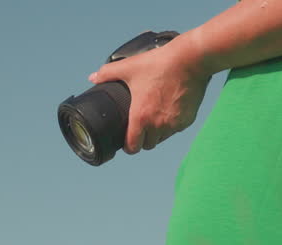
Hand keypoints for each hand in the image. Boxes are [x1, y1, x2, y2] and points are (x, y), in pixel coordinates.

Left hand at [89, 40, 211, 154]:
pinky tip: (169, 111)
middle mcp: (158, 125)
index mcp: (141, 117)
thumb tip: (92, 77)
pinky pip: (176, 129)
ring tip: (154, 118)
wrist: (189, 60)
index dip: (128, 146)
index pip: (133, 147)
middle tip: (140, 127)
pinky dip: (172, 124)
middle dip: (143, 139)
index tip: (127, 141)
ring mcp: (174, 124)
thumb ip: (108, 73)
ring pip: (163, 138)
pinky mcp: (187, 120)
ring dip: (157, 133)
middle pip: (148, 145)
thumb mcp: (130, 67)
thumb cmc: (159, 63)